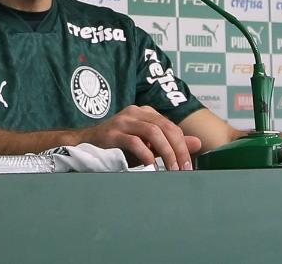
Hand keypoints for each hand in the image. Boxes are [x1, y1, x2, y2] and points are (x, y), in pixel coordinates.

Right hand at [78, 105, 200, 169]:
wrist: (84, 146)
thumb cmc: (118, 147)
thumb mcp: (147, 146)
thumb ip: (170, 143)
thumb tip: (197, 144)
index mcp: (146, 112)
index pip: (171, 126)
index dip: (183, 145)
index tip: (189, 165)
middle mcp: (136, 112)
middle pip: (166, 127)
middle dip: (178, 149)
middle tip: (184, 169)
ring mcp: (123, 121)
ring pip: (153, 132)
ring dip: (166, 152)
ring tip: (171, 169)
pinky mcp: (112, 133)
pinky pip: (134, 141)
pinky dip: (146, 155)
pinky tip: (151, 167)